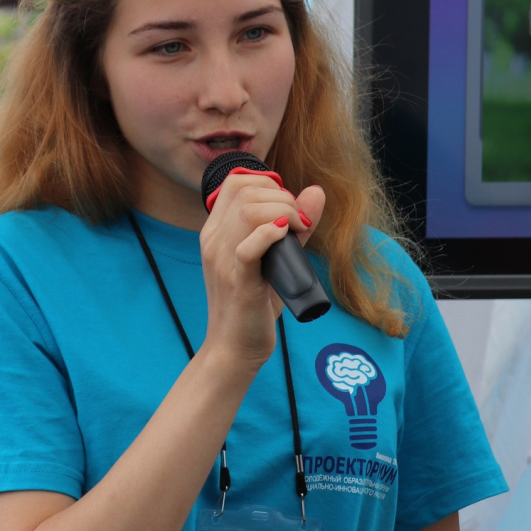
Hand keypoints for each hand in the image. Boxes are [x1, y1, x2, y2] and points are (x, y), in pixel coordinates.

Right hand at [199, 170, 324, 369]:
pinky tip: (286, 236)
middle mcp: (213, 240)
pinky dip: (270, 234)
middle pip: (245, 190)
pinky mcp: (237, 282)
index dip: (268, 184)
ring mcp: (222, 260)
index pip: (236, 181)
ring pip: (248, 211)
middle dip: (282, 197)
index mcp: (215, 231)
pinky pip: (248, 247)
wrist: (233, 349)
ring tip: (297, 233)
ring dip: (283, 212)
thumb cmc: (254, 304)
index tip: (289, 208)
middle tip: (299, 224)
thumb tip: (316, 191)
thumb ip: (295, 225)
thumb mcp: (276, 258)